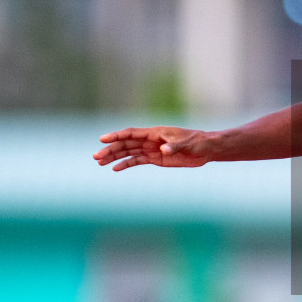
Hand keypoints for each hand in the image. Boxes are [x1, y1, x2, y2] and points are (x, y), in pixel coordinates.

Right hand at [93, 126, 212, 169]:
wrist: (205, 149)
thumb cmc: (197, 142)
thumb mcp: (187, 144)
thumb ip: (174, 146)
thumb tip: (163, 150)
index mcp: (155, 132)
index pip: (131, 133)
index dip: (116, 136)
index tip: (102, 139)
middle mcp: (150, 140)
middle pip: (126, 144)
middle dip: (110, 150)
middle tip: (96, 156)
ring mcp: (152, 149)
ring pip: (129, 152)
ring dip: (114, 157)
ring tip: (99, 162)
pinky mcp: (156, 159)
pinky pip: (137, 161)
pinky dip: (126, 164)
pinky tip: (115, 168)